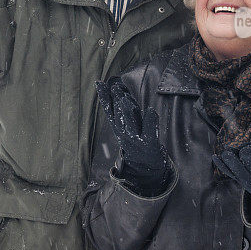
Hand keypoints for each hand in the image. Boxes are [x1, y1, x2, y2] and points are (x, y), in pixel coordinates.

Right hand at [96, 77, 168, 194]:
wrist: (146, 166)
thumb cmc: (136, 138)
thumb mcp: (127, 121)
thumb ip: (123, 103)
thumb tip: (117, 84)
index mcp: (118, 127)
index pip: (109, 110)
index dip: (104, 97)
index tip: (100, 83)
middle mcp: (125, 133)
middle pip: (119, 115)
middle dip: (117, 101)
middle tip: (116, 87)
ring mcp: (137, 139)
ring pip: (130, 123)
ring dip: (129, 110)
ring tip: (126, 98)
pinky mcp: (150, 144)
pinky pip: (150, 132)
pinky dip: (150, 121)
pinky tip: (150, 110)